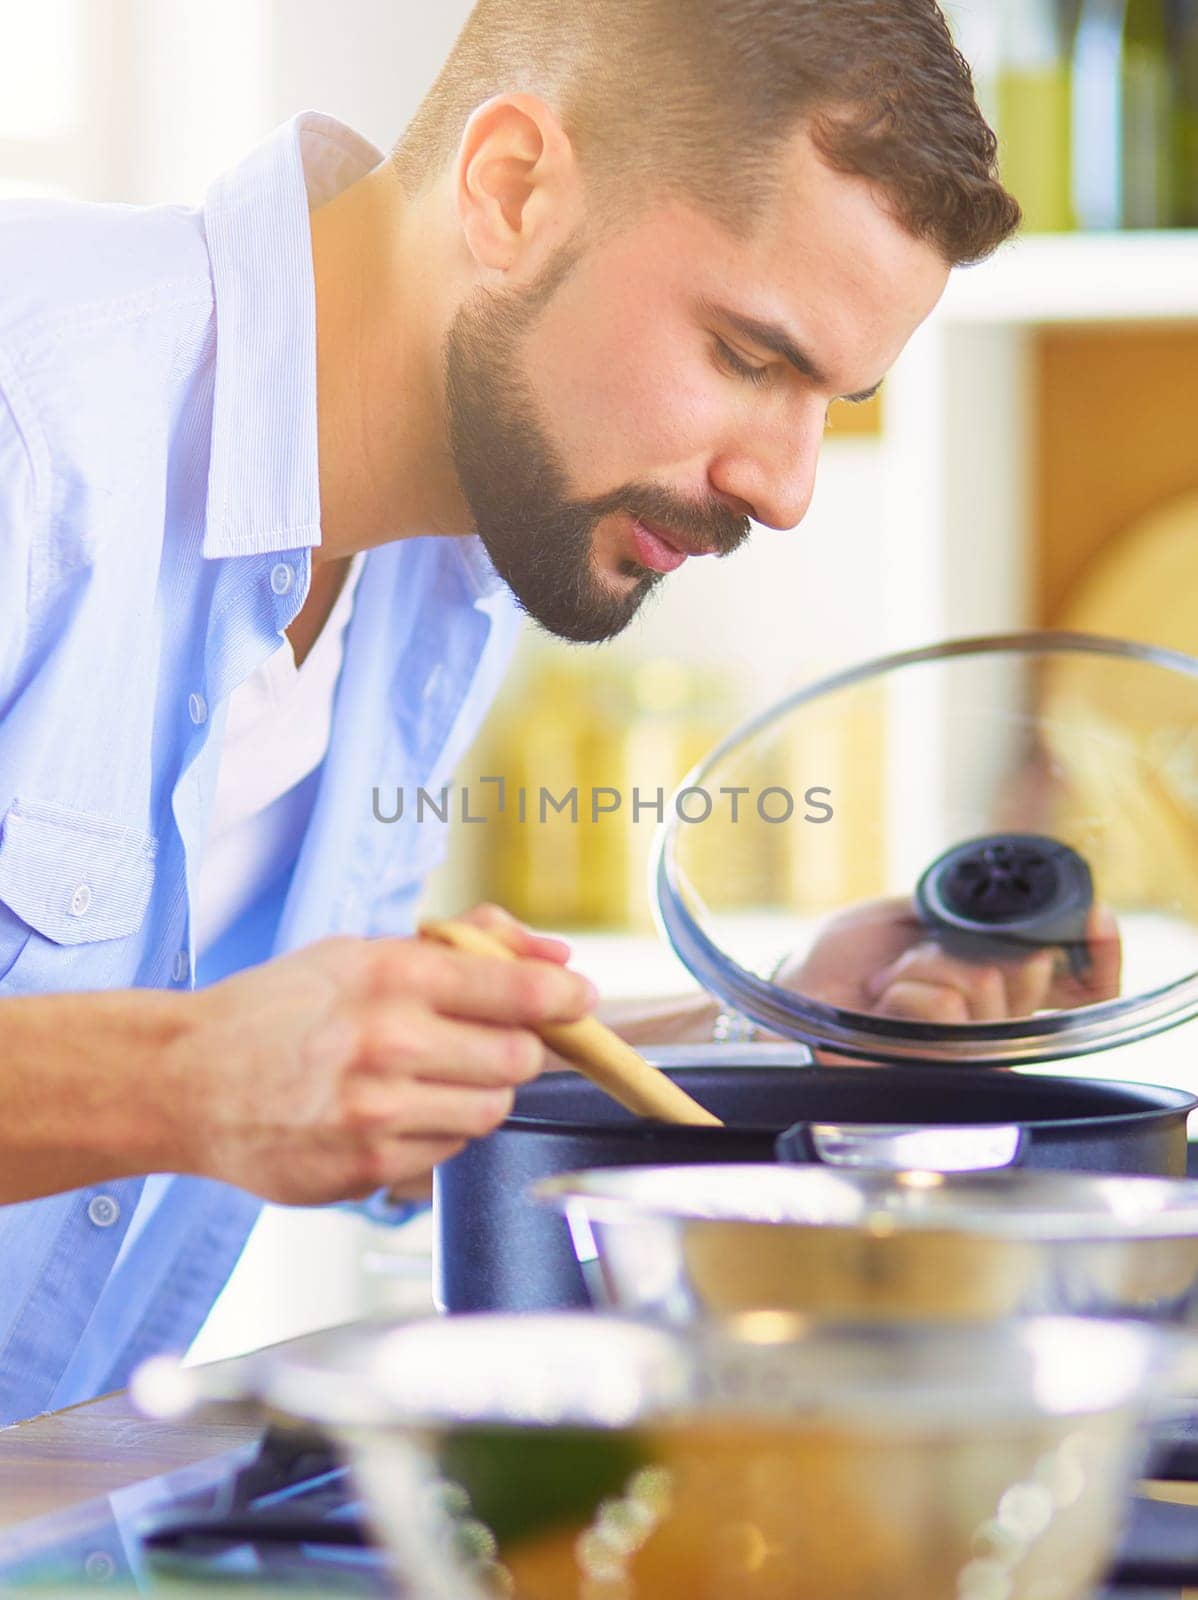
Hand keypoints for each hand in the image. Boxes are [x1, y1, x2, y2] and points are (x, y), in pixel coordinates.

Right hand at [167, 904, 591, 1205]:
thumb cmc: (280, 1008)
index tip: (580, 1002)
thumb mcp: (362, 950)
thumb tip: (558, 962)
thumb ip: (468, 946)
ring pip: (492, 1110)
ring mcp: (377, 1112)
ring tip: (431, 1075)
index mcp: (392, 975)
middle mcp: (388, 1043)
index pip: (518, 993)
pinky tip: (394, 1110)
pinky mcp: (367, 1168)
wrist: (187, 1080)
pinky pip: (449, 1151)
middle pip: (519, 1059)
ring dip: (479, 1093)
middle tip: (482, 1039)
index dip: (565, 1000)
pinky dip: (438, 1131)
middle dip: (515, 1048)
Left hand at [774, 897, 1120, 1026]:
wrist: (794, 997)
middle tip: (918, 961)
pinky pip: (949, 1007)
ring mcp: (972, 1051)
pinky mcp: (944, 1070)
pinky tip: (884, 1006)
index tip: (1097, 919)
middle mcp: (994, 1024)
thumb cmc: (842, 963)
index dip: (1099, 954)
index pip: (1081, 984)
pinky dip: (907, 991)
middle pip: (1032, 971)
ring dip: (928, 968)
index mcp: (996, 987)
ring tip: (890, 984)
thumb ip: (967, 919)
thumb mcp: (912, 918)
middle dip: (970, 948)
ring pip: (990, 984)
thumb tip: (1017, 916)